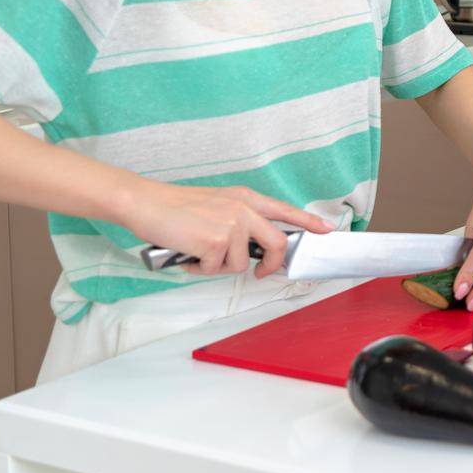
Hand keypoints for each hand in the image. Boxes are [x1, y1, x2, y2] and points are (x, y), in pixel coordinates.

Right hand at [125, 179, 332, 278]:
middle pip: (276, 244)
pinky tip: (187, 255)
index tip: (326, 229)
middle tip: (260, 273)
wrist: (146, 203)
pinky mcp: (217, 241)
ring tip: (198, 252)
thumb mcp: (217, 204)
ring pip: (240, 264)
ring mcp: (232, 225)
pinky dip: (199, 269)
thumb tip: (251, 247)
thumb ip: (239, 219)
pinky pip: (216, 270)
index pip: (285, 210)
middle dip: (271, 265)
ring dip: (218, 266)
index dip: (308, 222)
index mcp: (246, 199)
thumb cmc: (175, 207)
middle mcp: (244, 209)